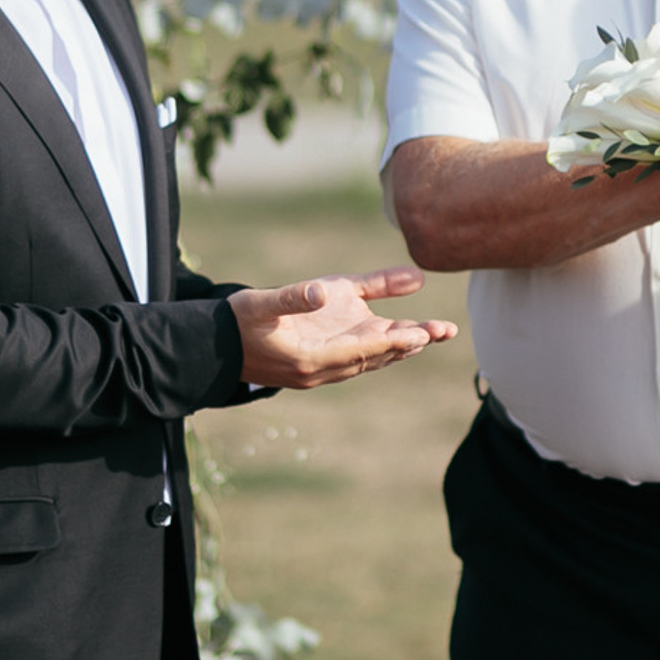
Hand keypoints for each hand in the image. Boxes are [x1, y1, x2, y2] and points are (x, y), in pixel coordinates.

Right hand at [229, 269, 456, 389]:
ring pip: (372, 355)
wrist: (217, 347)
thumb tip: (321, 293)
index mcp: (308, 359)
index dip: (390, 341)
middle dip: (409, 342)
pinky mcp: (324, 355)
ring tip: (438, 332)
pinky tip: (411, 331)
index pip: (359, 350)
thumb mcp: (261, 304)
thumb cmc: (238, 322)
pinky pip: (361, 348)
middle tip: (442, 331)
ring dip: (404, 343)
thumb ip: (293, 297)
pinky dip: (386, 339)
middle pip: (374, 355)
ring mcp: (325, 363)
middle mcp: (322, 366)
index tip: (419, 334)